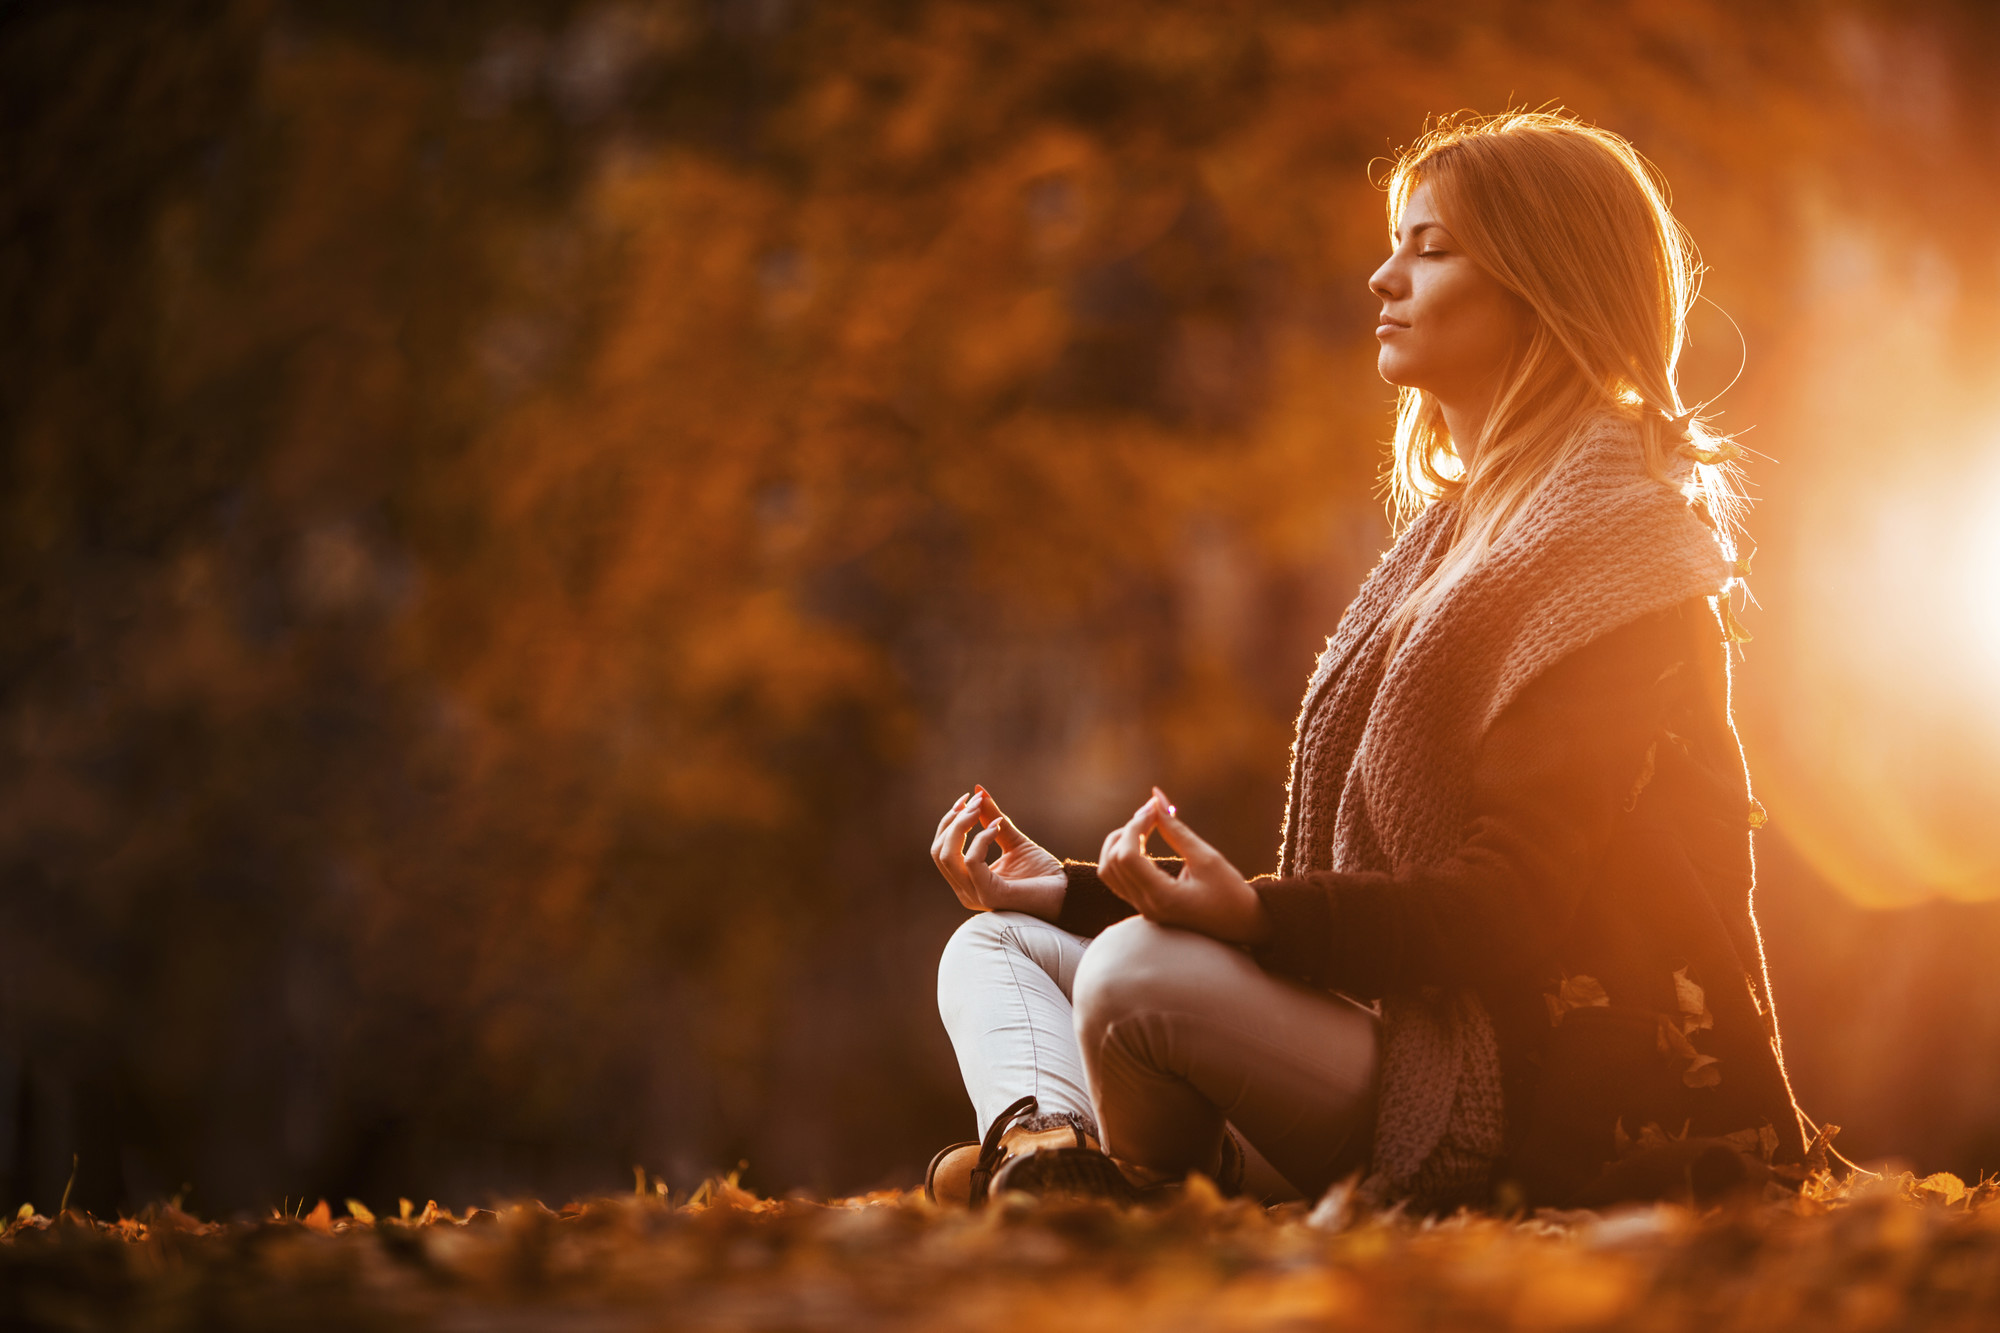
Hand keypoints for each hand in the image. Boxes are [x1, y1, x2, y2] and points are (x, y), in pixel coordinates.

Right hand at [930, 786, 1065, 918]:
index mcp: (967, 880)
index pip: (941, 849)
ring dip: (961, 826)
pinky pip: (972, 861)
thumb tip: (978, 792)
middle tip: (974, 801)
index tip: (968, 798)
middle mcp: (966, 890)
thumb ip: (993, 820)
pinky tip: (997, 828)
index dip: (950, 822)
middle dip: (952, 821)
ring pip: (948, 856)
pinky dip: (981, 839)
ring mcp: (975, 895)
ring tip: (979, 808)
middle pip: (939, 851)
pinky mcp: (989, 894)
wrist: (1066, 894)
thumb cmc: (1042, 873)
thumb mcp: (1013, 841)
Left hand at [1098, 788, 1271, 943]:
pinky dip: (1122, 856)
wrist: (1243, 925)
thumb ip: (1176, 830)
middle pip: (1113, 862)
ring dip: (1119, 843)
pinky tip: (1141, 841)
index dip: (1135, 826)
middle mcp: (1146, 906)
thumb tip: (1156, 799)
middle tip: (1152, 812)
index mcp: (1162, 897)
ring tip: (1145, 826)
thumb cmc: (1231, 893)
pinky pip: (1118, 879)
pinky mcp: (1144, 907)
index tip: (1153, 808)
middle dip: (1127, 831)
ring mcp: (1143, 909)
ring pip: (1109, 871)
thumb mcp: (1207, 858)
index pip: (1128, 857)